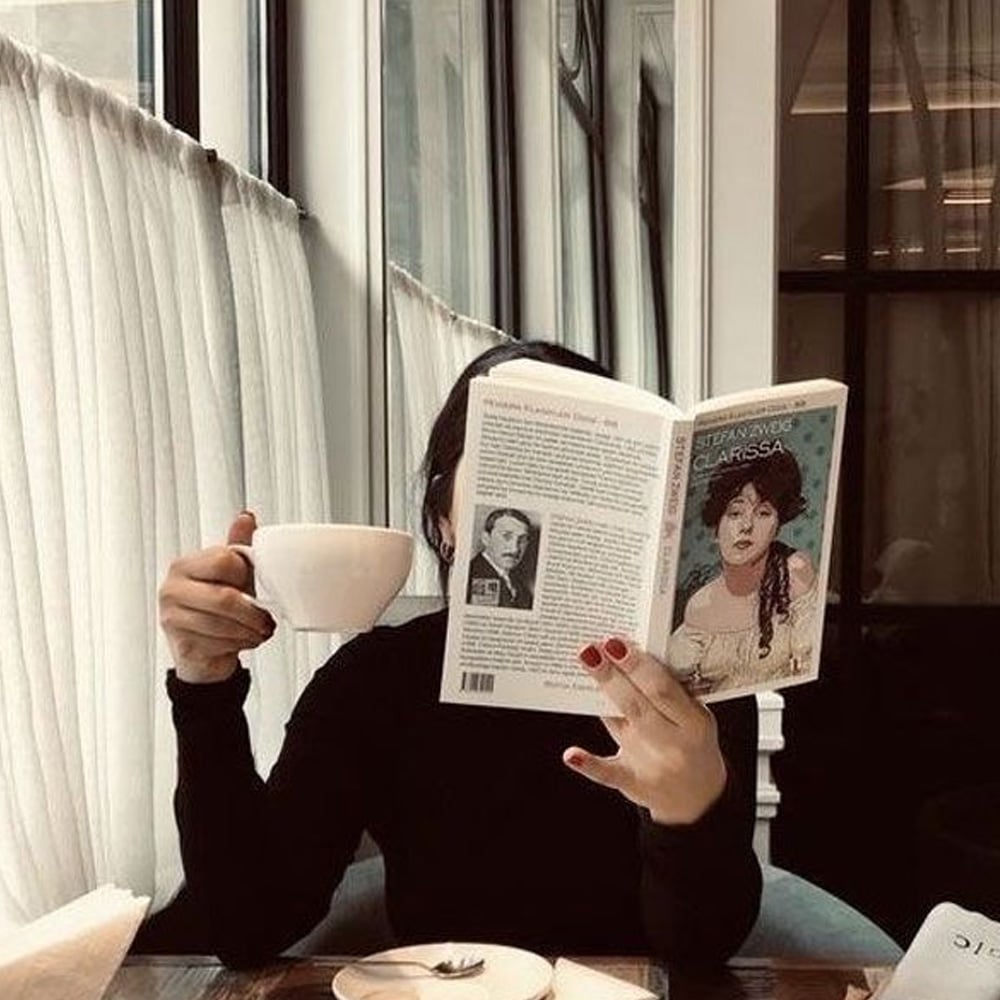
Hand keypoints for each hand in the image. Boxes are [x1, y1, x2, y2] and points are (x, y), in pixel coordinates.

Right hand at [158, 511, 275, 683]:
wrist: (202, 649)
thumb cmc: (217, 608)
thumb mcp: (232, 574)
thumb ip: (238, 547)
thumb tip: (245, 518)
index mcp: (184, 565)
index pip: (223, 561)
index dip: (246, 575)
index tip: (252, 585)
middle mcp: (172, 589)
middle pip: (224, 597)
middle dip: (253, 612)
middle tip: (265, 618)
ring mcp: (172, 617)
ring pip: (223, 624)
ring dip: (250, 631)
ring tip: (258, 631)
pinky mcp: (180, 644)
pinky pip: (218, 644)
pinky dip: (239, 645)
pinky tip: (242, 641)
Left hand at [562, 637, 726, 824]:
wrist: (699, 797)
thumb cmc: (692, 744)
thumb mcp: (695, 718)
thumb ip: (670, 693)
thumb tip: (630, 655)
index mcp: (694, 723)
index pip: (663, 690)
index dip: (638, 666)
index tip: (616, 644)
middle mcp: (673, 743)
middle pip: (638, 704)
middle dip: (612, 675)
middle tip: (592, 649)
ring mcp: (651, 765)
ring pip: (621, 725)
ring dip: (600, 696)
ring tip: (584, 666)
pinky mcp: (632, 783)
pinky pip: (608, 773)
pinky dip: (589, 764)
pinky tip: (571, 754)